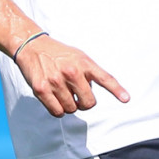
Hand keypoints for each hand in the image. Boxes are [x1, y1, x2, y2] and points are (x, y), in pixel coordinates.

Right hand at [13, 34, 128, 116]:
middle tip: (78, 96)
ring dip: (70, 106)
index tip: (126, 99)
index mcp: (83, 63)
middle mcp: (71, 71)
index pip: (104, 78)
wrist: (31, 46)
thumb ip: (89, 73)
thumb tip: (91, 93)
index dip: (116, 90)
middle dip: (85, 103)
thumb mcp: (79, 56)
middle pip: (88, 103)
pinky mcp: (41, 90)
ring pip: (72, 109)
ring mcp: (56, 81)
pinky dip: (58, 110)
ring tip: (63, 93)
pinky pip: (57, 112)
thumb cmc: (58, 54)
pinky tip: (55, 100)